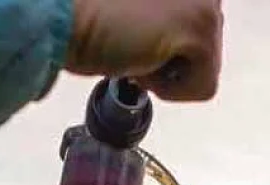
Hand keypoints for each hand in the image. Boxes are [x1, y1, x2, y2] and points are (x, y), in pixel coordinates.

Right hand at [65, 0, 223, 101]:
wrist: (62, 18)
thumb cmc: (87, 16)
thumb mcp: (140, 12)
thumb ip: (166, 19)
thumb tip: (182, 47)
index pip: (199, 31)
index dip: (168, 48)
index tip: (136, 38)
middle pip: (207, 50)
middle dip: (171, 59)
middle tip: (132, 43)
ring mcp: (206, 3)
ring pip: (206, 69)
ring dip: (167, 73)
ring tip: (135, 48)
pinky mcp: (200, 29)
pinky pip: (204, 87)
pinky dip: (170, 91)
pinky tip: (141, 62)